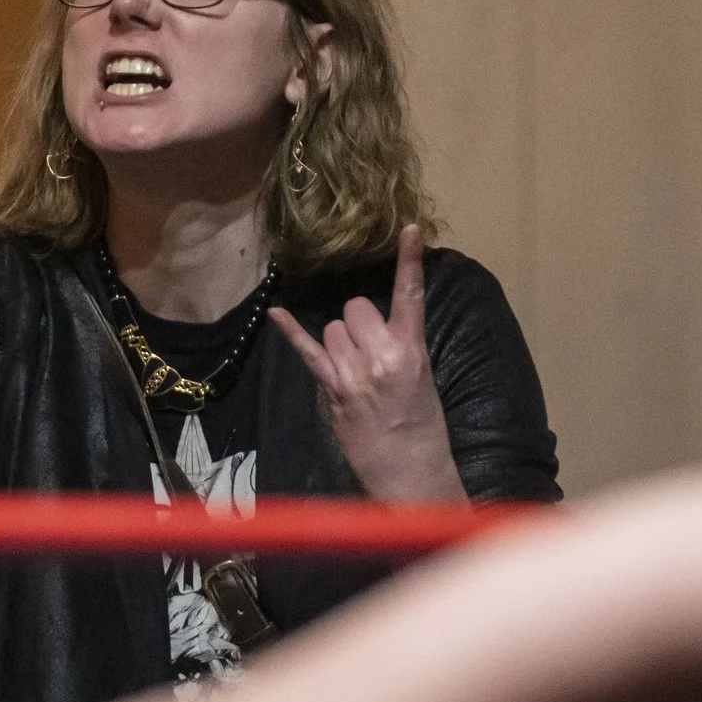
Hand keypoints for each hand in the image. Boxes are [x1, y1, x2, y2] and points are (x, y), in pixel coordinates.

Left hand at [271, 225, 464, 503]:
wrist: (410, 471)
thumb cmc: (423, 428)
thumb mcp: (424, 379)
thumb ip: (401, 347)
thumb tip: (377, 328)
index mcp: (412, 350)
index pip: (411, 295)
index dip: (409, 260)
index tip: (407, 229)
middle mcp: (381, 354)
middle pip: (356, 307)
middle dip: (359, 321)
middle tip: (370, 349)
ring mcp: (353, 371)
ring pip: (333, 327)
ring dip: (340, 340)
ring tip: (355, 369)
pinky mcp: (333, 388)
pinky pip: (308, 351)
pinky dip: (292, 331)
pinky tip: (278, 312)